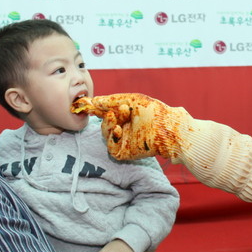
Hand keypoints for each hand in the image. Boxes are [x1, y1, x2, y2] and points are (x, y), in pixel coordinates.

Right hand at [73, 93, 189, 160]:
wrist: (167, 128)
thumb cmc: (154, 111)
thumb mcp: (131, 99)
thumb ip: (111, 100)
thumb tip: (93, 101)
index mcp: (126, 116)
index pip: (106, 112)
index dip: (95, 108)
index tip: (84, 103)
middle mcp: (124, 128)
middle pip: (104, 122)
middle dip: (106, 113)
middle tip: (117, 108)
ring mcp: (123, 140)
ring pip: (105, 133)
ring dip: (108, 123)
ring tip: (117, 115)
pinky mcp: (124, 152)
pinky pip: (110, 145)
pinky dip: (111, 137)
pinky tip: (118, 130)